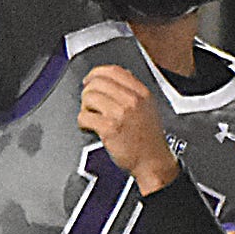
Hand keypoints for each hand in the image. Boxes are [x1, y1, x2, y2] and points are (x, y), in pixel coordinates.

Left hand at [77, 66, 177, 190]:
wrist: (152, 162)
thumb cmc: (149, 139)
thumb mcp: (148, 107)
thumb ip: (133, 90)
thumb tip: (114, 77)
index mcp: (141, 93)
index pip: (113, 71)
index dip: (96, 73)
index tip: (90, 80)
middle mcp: (131, 101)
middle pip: (97, 82)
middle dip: (88, 91)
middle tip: (89, 103)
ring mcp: (120, 114)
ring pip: (89, 97)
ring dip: (85, 107)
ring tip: (91, 116)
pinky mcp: (108, 129)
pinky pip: (84, 117)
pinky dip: (82, 122)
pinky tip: (89, 127)